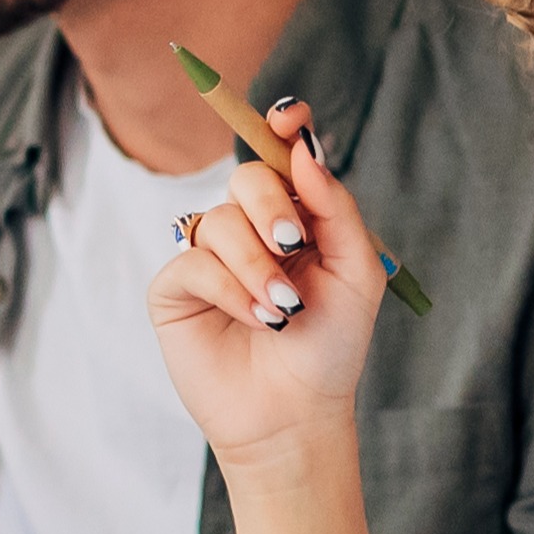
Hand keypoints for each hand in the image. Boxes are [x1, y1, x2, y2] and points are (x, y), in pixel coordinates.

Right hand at [143, 96, 384, 472]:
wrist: (297, 414)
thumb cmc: (331, 347)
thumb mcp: (357, 272)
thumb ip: (336, 207)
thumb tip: (302, 149)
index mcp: (295, 217)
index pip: (280, 154)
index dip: (281, 126)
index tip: (287, 120)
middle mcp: (249, 229)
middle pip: (247, 176)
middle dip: (273, 207)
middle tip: (293, 246)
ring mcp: (209, 257)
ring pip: (220, 221)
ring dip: (256, 266)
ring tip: (283, 311)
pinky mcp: (176, 289)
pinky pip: (194, 261)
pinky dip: (229, 288)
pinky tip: (256, 320)